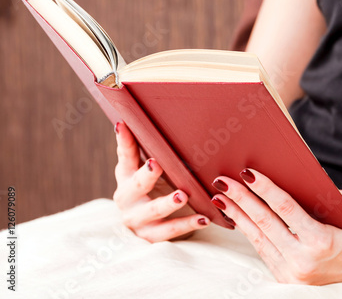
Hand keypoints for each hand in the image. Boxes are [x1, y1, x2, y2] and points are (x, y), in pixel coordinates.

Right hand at [113, 122, 209, 241]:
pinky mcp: (150, 236)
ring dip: (167, 203)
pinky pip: (170, 231)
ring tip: (182, 196)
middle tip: (157, 164)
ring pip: (152, 211)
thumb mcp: (148, 170)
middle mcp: (126, 199)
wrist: (148, 226)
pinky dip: (188, 224)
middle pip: (135, 185)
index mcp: (125, 177)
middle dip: (146, 175)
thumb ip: (150, 149)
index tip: (124, 125)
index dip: (124, 141)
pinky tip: (204, 218)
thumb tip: (151, 118)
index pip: (124, 155)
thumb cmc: (153, 188)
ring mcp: (137, 220)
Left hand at [210, 168, 341, 284]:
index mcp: (321, 242)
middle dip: (241, 199)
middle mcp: (304, 261)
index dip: (264, 188)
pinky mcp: (287, 279)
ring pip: (257, 238)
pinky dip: (249, 232)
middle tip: (223, 181)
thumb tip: (284, 176)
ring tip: (222, 197)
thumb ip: (315, 195)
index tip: (247, 172)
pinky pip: (263, 250)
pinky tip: (237, 217)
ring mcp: (293, 273)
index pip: (284, 208)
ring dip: (238, 215)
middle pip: (264, 222)